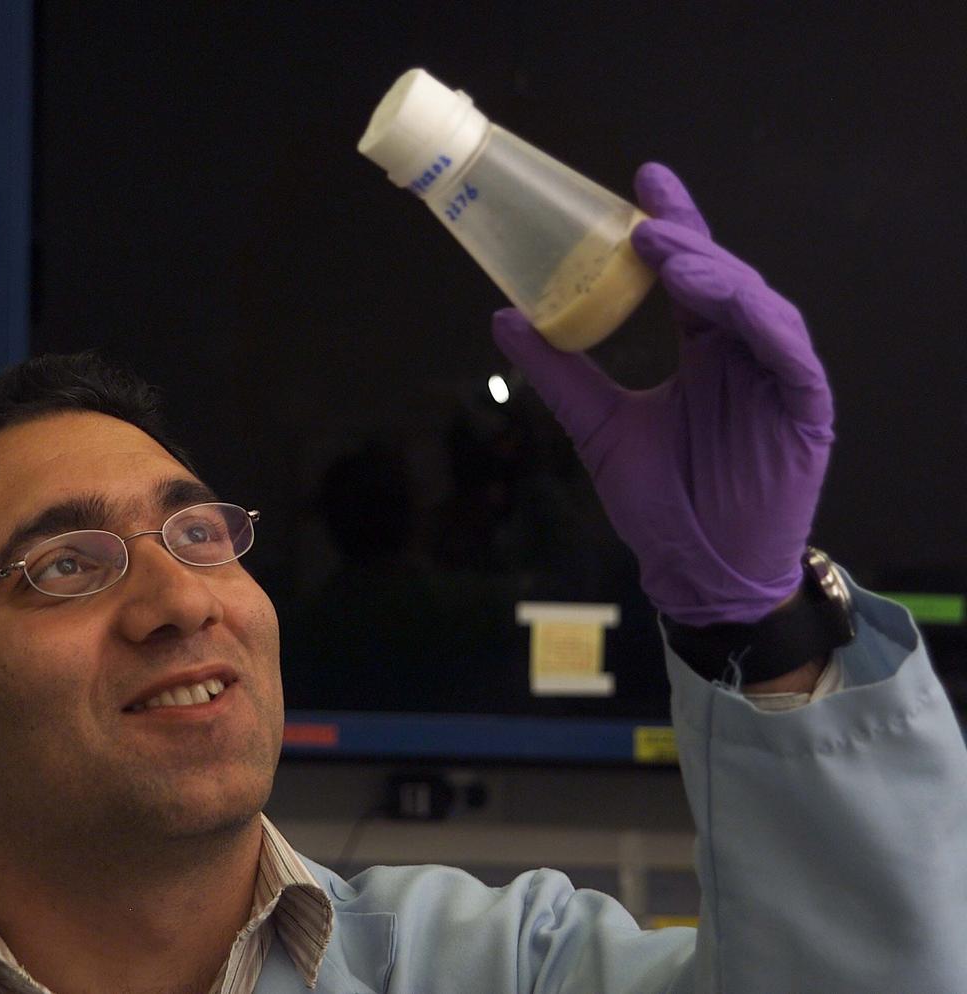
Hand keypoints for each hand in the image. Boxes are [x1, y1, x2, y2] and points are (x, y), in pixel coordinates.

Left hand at [491, 162, 833, 625]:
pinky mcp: (805, 408)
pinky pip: (786, 352)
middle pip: (722, 279)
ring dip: (712, 273)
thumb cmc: (660, 502)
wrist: (695, 572)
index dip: (672, 226)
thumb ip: (558, 372)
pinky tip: (715, 297)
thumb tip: (504, 316)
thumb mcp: (598, 426)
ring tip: (664, 249)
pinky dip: (754, 319)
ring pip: (755, 306)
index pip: (688, 276)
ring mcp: (777, 378)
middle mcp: (743, 355)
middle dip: (687, 240)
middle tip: (643, 214)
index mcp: (704, 352)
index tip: (641, 182)